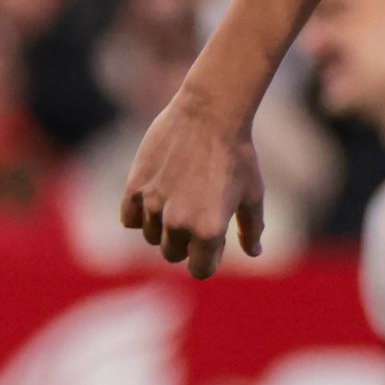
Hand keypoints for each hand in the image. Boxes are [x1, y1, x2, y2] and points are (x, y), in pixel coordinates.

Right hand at [120, 93, 265, 279]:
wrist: (210, 114)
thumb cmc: (238, 154)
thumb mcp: (253, 194)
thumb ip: (252, 228)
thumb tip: (254, 252)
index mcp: (209, 230)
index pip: (200, 270)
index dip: (208, 259)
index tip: (213, 243)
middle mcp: (178, 223)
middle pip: (174, 254)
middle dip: (187, 243)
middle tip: (199, 216)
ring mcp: (154, 206)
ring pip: (152, 237)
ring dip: (164, 228)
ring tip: (182, 200)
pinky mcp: (135, 187)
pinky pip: (130, 219)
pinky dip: (140, 215)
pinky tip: (157, 198)